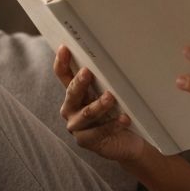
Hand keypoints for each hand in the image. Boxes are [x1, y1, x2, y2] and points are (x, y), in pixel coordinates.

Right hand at [54, 45, 147, 164]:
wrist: (127, 142)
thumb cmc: (117, 113)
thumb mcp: (110, 95)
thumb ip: (105, 82)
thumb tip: (111, 60)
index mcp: (75, 94)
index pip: (64, 76)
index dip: (62, 63)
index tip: (64, 49)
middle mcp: (71, 110)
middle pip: (72, 94)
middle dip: (79, 82)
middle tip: (87, 72)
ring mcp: (76, 127)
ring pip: (87, 113)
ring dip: (99, 104)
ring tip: (111, 97)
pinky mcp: (85, 141)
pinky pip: (99, 131)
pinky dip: (113, 124)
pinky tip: (124, 119)